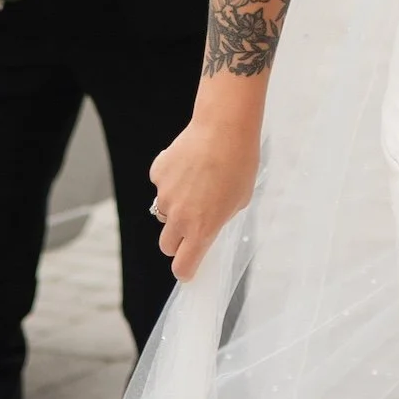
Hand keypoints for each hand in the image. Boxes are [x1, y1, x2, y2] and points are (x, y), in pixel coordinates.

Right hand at [148, 107, 259, 282]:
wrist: (224, 129)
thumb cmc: (240, 165)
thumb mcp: (239, 201)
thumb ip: (219, 218)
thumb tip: (209, 223)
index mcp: (201, 230)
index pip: (183, 265)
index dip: (185, 270)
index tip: (188, 269)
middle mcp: (179, 217)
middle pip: (166, 244)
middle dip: (177, 241)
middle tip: (192, 227)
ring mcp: (164, 195)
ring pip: (164, 213)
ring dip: (176, 207)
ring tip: (198, 185)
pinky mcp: (158, 174)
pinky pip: (162, 185)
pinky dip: (172, 181)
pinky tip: (190, 165)